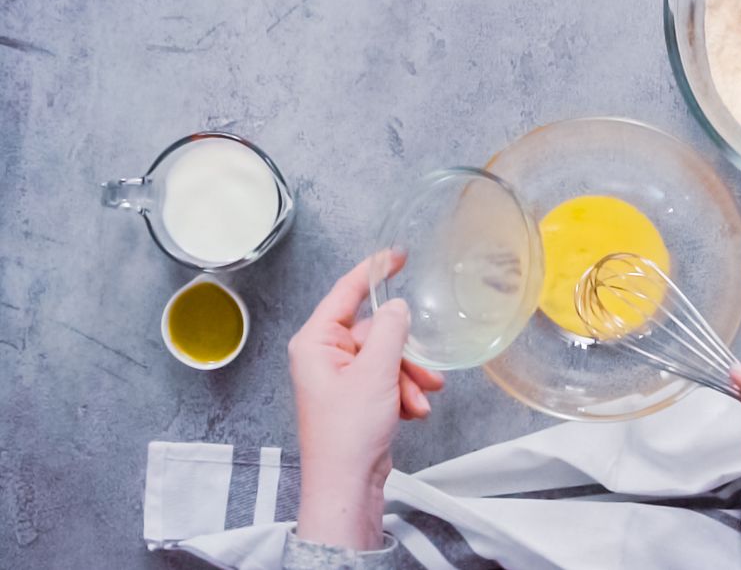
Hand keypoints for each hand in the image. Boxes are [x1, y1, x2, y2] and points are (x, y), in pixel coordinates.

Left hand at [289, 253, 444, 549]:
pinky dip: (403, 392)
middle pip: (374, 332)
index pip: (345, 292)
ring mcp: (339, 378)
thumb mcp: (376, 373)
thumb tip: (398, 307)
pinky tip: (412, 411)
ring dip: (408, 377)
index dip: (373, 271)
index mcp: (315, 342)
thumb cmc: (348, 433)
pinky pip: (386, 379)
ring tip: (420, 400)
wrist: (347, 486)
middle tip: (425, 373)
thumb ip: (390, 331)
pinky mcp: (355, 398)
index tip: (398, 255)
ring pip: (386, 357)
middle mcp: (324, 355)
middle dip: (404, 354)